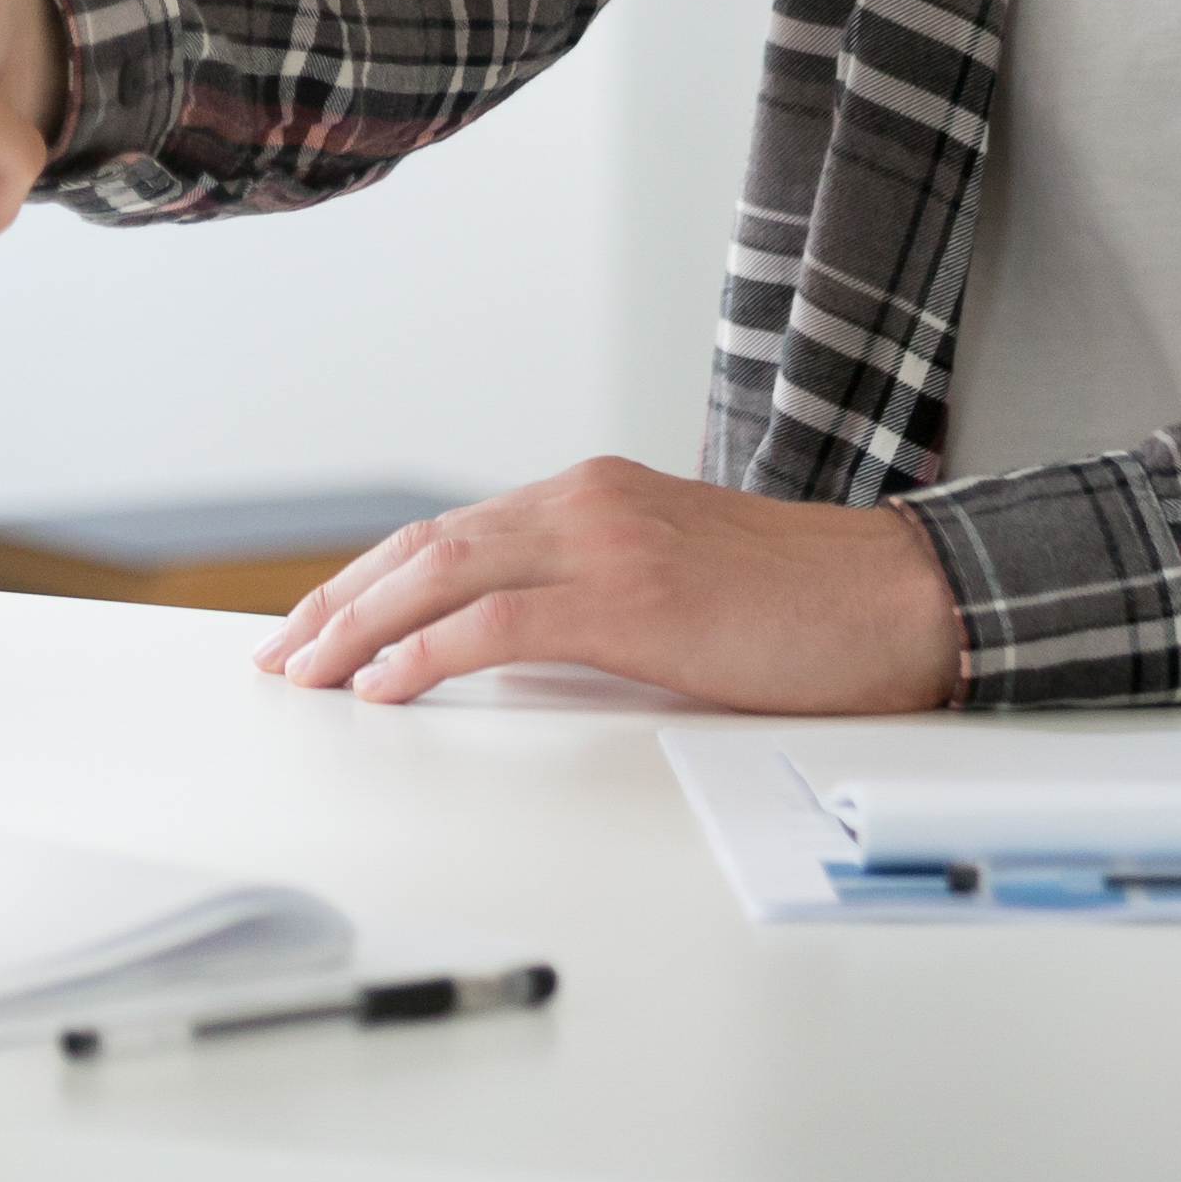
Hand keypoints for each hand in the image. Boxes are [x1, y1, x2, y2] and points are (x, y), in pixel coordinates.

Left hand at [255, 456, 963, 713]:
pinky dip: (425, 652)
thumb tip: (509, 651)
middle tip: (282, 655)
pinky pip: (497, 624)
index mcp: (591, 495)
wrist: (898, 597)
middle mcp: (584, 501)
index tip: (317, 624)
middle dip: (339, 602)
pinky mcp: (630, 600)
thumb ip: (589, 598)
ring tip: (306, 675)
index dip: (370, 579)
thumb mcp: (673, 584)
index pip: (448, 533)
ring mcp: (605, 543)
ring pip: (442, 574)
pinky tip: (383, 686)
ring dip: (358, 629)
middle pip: (424, 545)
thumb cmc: (801, 605)